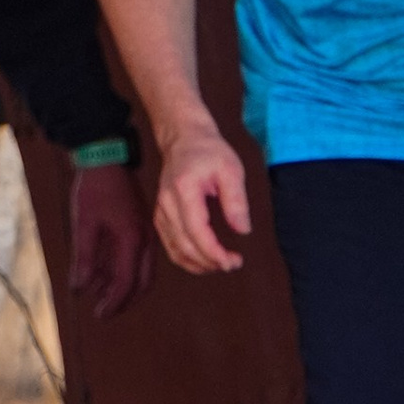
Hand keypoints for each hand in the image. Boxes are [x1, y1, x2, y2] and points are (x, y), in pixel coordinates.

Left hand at [70, 163, 154, 318]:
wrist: (107, 158)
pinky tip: (103, 277)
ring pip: (141, 272)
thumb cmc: (93, 189)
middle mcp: (145, 239)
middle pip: (141, 282)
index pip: (125, 282)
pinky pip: (137, 258)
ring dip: (122, 287)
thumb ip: (85, 259)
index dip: (112, 303)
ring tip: (100, 297)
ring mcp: (146, 233)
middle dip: (123, 301)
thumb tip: (79, 290)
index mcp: (132, 239)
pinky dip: (123, 272)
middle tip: (103, 313)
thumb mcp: (83, 225)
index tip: (98, 316)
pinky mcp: (140, 228)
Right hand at [153, 123, 251, 275]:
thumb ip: (236, 201)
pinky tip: (204, 260)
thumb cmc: (209, 151)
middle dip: (209, 262)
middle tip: (233, 264)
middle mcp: (167, 203)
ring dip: (198, 264)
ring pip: (175, 250)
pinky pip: (170, 246)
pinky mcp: (160, 216)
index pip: (197, 231)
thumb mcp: (231, 169)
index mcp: (184, 190)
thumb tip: (242, 230)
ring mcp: (160, 211)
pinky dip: (186, 259)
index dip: (214, 253)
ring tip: (220, 265)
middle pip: (184, 246)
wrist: (184, 139)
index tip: (233, 261)